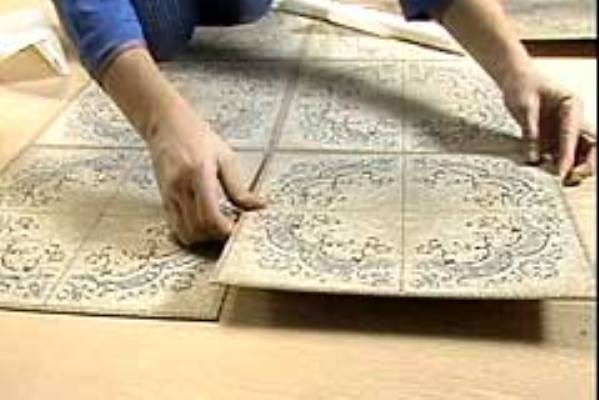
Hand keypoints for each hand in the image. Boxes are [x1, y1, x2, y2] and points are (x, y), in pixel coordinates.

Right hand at [147, 99, 264, 244]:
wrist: (167, 126)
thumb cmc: (197, 137)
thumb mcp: (226, 158)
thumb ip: (239, 188)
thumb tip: (258, 206)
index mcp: (199, 174)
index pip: (210, 215)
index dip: (225, 229)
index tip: (237, 229)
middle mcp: (181, 187)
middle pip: (198, 228)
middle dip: (217, 236)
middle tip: (232, 228)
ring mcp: (170, 195)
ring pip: (186, 233)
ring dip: (204, 237)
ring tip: (219, 225)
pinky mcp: (164, 199)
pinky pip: (177, 227)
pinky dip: (192, 232)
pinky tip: (204, 222)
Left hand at [501, 70, 595, 184]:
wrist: (514, 79)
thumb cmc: (522, 85)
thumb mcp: (524, 106)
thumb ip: (530, 131)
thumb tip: (533, 157)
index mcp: (571, 105)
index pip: (573, 134)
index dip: (568, 154)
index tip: (562, 171)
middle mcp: (572, 119)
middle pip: (589, 145)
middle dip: (584, 163)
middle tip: (569, 178)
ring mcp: (563, 128)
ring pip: (578, 152)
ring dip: (573, 166)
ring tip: (560, 180)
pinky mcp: (553, 136)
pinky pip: (559, 153)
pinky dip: (557, 164)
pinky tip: (547, 173)